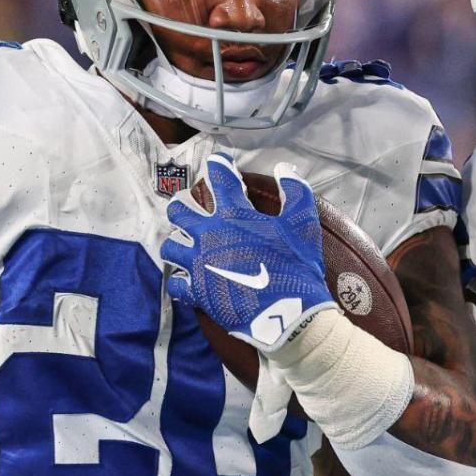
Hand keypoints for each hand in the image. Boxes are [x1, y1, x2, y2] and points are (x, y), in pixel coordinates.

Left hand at [161, 154, 335, 351]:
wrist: (287, 314)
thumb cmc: (295, 267)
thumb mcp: (303, 225)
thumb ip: (295, 192)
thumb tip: (284, 168)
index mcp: (234, 215)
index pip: (220, 178)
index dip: (218, 165)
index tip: (218, 161)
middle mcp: (208, 235)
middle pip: (179, 211)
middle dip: (182, 205)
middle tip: (188, 206)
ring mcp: (199, 264)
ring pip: (171, 246)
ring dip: (177, 242)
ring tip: (184, 244)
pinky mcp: (197, 291)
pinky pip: (177, 284)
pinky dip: (181, 281)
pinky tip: (188, 280)